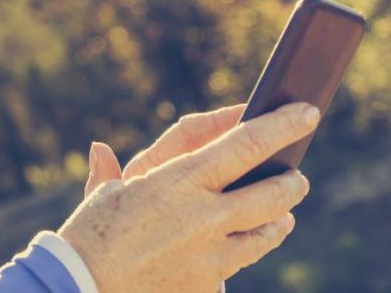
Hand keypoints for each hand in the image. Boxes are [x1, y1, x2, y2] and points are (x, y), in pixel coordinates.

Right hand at [59, 102, 317, 292]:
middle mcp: (206, 215)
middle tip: (296, 175)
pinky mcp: (211, 285)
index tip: (306, 114)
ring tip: (282, 215)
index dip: (283, 126)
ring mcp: (213, 254)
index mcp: (182, 179)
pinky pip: (239, 263)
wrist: (85, 288)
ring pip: (267, 233)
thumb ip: (112, 170)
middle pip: (274, 192)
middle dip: (292, 181)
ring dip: (279, 220)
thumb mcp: (103, 195)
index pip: (248, 144)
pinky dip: (243, 252)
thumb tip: (99, 149)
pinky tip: (243, 246)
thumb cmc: (90, 234)